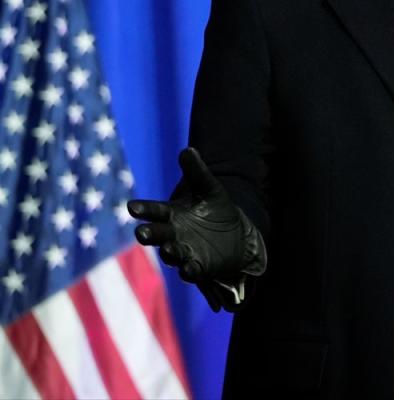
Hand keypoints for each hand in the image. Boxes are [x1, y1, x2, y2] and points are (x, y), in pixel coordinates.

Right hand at [128, 148, 246, 284]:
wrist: (235, 235)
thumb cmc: (215, 209)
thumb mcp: (208, 188)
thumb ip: (196, 171)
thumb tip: (187, 150)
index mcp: (170, 214)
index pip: (153, 211)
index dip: (143, 209)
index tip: (132, 206)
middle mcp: (172, 234)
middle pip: (157, 234)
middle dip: (149, 234)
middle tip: (142, 233)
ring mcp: (183, 252)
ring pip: (171, 254)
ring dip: (170, 253)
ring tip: (170, 249)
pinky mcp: (198, 267)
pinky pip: (190, 271)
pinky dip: (188, 270)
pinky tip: (189, 269)